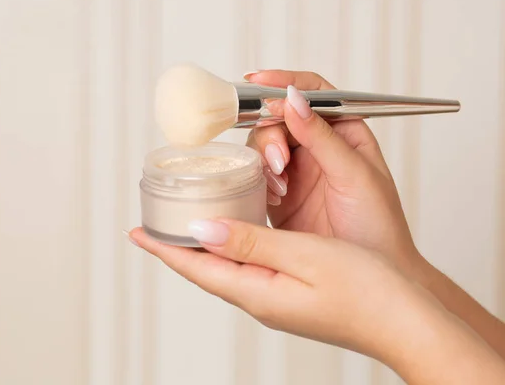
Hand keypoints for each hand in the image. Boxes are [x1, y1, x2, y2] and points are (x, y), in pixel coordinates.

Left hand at [129, 219, 423, 359]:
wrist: (405, 319)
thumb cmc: (366, 291)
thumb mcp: (303, 257)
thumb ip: (251, 243)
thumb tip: (201, 231)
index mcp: (256, 292)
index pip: (196, 268)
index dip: (165, 249)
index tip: (137, 233)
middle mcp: (261, 299)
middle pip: (206, 269)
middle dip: (178, 247)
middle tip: (158, 224)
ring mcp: (277, 299)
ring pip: (227, 267)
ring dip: (204, 246)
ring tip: (189, 225)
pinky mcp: (293, 293)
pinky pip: (250, 267)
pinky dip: (234, 248)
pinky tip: (238, 235)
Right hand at [245, 70, 418, 273]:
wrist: (365, 278)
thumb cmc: (377, 226)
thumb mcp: (355, 175)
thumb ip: (322, 136)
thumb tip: (293, 99)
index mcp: (345, 131)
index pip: (313, 92)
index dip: (284, 82)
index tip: (258, 82)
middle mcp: (317, 146)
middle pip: (279, 117)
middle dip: (272, 132)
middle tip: (278, 160)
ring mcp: (296, 170)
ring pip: (263, 144)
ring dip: (265, 158)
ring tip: (279, 183)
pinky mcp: (277, 194)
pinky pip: (256, 174)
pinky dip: (257, 180)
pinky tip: (272, 194)